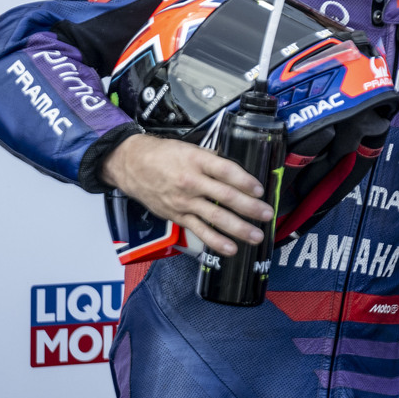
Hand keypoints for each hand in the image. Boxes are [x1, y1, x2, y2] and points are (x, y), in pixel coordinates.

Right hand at [100, 133, 274, 255]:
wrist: (131, 165)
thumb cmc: (163, 155)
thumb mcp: (189, 148)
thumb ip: (212, 160)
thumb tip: (236, 170)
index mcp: (197, 160)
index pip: (226, 171)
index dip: (245, 181)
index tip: (260, 189)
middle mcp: (191, 181)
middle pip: (226, 196)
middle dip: (250, 208)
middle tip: (267, 214)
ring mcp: (184, 201)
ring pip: (216, 217)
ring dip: (239, 228)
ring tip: (256, 235)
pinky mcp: (178, 216)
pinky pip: (200, 230)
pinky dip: (216, 241)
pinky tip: (231, 248)